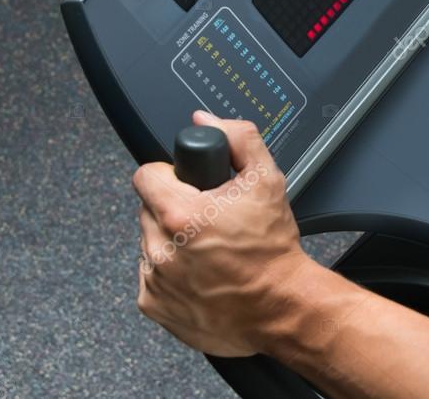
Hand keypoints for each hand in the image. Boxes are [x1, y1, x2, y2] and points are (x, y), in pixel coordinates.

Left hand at [133, 110, 311, 356]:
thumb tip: (206, 121)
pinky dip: (171, 274)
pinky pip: (152, 278)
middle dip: (173, 209)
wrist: (282, 306)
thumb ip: (238, 139)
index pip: (146, 175)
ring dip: (171, 242)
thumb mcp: (267, 181)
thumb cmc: (273, 250)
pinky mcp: (154, 305)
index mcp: (180, 213)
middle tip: (206, 220)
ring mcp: (155, 280)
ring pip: (149, 243)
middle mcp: (161, 248)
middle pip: (149, 210)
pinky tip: (202, 274)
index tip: (187, 186)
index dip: (169, 175)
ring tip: (207, 250)